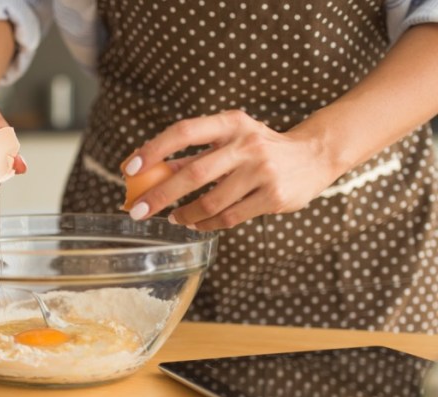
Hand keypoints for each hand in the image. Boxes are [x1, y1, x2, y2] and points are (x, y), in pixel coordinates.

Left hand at [120, 110, 336, 229]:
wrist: (314, 156)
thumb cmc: (259, 148)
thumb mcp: (230, 141)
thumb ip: (194, 156)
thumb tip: (149, 173)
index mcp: (231, 123)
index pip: (184, 132)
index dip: (153, 150)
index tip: (129, 169)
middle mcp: (247, 144)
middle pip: (193, 173)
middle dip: (159, 195)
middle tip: (137, 210)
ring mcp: (262, 171)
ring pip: (211, 201)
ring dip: (185, 214)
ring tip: (173, 218)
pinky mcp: (272, 197)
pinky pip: (229, 217)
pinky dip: (206, 224)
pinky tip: (196, 224)